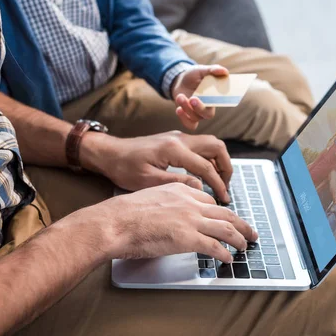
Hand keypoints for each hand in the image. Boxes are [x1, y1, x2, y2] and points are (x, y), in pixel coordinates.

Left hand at [80, 131, 232, 202]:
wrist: (109, 153)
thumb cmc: (124, 168)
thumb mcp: (148, 181)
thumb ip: (177, 183)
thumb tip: (200, 188)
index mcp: (174, 149)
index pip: (206, 166)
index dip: (218, 184)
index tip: (224, 198)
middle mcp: (180, 139)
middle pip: (216, 147)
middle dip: (226, 167)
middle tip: (226, 187)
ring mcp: (178, 137)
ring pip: (211, 144)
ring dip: (219, 162)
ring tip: (219, 182)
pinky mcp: (175, 140)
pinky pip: (200, 147)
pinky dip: (209, 159)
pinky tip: (205, 176)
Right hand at [94, 183, 257, 261]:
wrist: (115, 222)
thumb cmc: (124, 214)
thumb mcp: (149, 196)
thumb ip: (166, 203)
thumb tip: (169, 216)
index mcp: (180, 190)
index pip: (209, 201)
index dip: (221, 212)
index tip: (227, 219)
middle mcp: (190, 203)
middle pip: (225, 213)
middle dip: (241, 224)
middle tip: (250, 231)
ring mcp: (191, 220)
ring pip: (226, 229)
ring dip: (239, 239)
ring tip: (245, 246)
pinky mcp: (188, 238)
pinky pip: (214, 247)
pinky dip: (224, 253)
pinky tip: (228, 259)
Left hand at [171, 64, 228, 129]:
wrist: (180, 81)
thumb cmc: (194, 75)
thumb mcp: (202, 70)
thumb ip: (213, 69)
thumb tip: (225, 71)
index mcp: (215, 97)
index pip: (222, 103)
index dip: (220, 102)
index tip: (212, 95)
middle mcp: (208, 108)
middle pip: (208, 115)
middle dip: (200, 108)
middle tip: (193, 98)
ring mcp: (198, 114)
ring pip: (195, 118)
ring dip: (186, 108)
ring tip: (180, 96)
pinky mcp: (189, 117)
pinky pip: (189, 125)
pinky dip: (183, 119)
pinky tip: (178, 109)